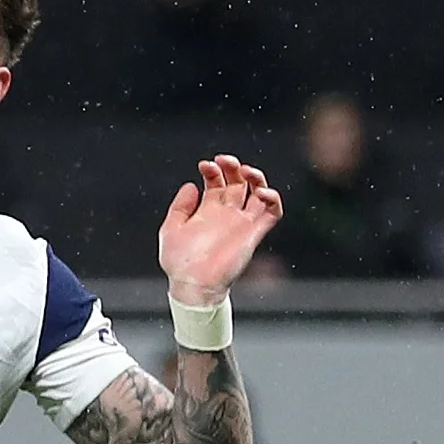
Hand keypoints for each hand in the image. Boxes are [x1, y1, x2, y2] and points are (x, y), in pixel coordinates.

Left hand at [158, 154, 282, 302]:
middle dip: (233, 167)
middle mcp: (227, 214)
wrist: (192, 284)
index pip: (216, 182)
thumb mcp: (171, 228)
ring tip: (245, 170)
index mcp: (207, 211)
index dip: (213, 170)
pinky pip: (272, 213)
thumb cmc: (179, 262)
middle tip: (225, 160)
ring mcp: (242, 223)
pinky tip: (261, 191)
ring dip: (256, 178)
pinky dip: (273, 199)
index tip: (205, 165)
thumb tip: (190, 184)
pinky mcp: (254, 233)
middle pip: (238, 183)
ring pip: (258, 193)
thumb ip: (180, 206)